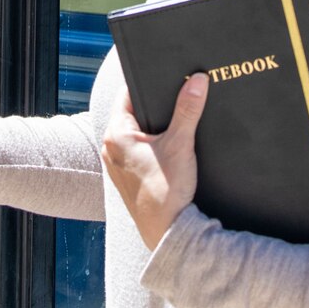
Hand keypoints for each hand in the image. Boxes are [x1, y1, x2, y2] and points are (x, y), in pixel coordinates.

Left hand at [101, 73, 208, 249]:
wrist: (167, 232)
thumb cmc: (166, 191)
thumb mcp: (180, 144)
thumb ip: (188, 109)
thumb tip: (197, 80)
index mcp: (116, 134)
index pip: (128, 94)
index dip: (148, 82)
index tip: (166, 74)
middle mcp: (111, 147)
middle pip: (134, 113)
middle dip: (156, 105)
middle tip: (177, 95)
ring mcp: (118, 164)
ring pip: (137, 133)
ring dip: (155, 127)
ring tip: (176, 121)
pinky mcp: (128, 177)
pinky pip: (139, 151)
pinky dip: (153, 146)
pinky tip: (171, 148)